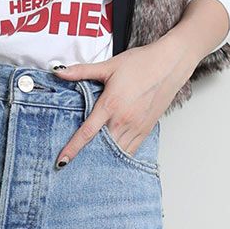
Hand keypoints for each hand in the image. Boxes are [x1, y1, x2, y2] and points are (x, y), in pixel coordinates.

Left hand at [48, 30, 194, 166]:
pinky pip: (130, 150)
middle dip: (87, 157)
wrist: (170, 64)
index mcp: (111, 105)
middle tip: (73, 165)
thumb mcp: (109, 66)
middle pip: (100, 147)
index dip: (73, 148)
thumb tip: (59, 72)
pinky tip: (110, 156)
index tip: (62, 161)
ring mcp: (136, 127)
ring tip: (89, 164)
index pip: (87, 132)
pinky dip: (119, 156)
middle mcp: (123, 120)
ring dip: (103, 159)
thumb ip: (82, 71)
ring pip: (116, 152)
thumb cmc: (142, 63)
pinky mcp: (146, 130)